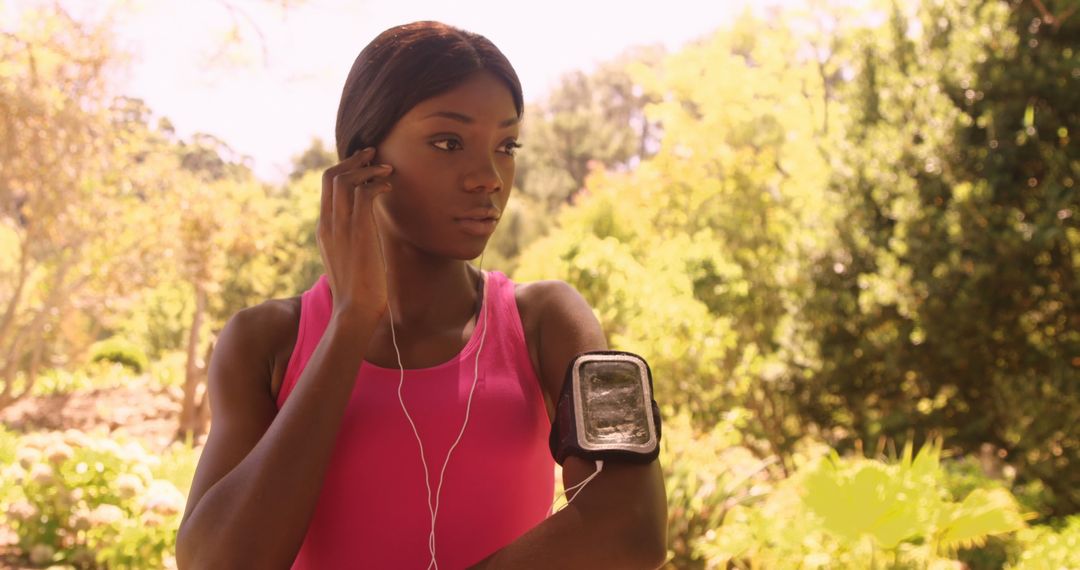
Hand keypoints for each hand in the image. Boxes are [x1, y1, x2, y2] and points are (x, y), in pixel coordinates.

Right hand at [317, 146, 393, 322]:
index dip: (344, 170)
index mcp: (325, 229)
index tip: (362, 164)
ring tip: (387, 169)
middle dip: (353, 160)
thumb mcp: (352, 260)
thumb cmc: (359, 292)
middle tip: (373, 153)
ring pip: (345, 180)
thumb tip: (369, 235)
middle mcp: (328, 223)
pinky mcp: (358, 231)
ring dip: (368, 169)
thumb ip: (354, 242)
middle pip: (330, 175)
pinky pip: (364, 193)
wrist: (355, 311)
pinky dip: (377, 184)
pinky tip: (389, 188)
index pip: (326, 187)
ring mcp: (340, 226)